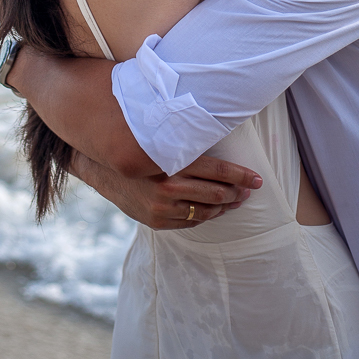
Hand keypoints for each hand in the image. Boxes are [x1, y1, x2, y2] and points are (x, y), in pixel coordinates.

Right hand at [72, 152, 261, 229]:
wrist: (101, 168)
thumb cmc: (134, 147)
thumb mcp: (160, 141)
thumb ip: (186, 144)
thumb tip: (218, 135)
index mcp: (172, 163)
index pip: (217, 171)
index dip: (241, 176)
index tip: (258, 179)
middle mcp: (168, 187)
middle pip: (215, 194)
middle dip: (237, 192)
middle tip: (249, 189)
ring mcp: (162, 208)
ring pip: (205, 212)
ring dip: (224, 207)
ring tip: (236, 200)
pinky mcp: (156, 221)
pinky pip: (189, 222)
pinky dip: (205, 216)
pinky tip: (214, 210)